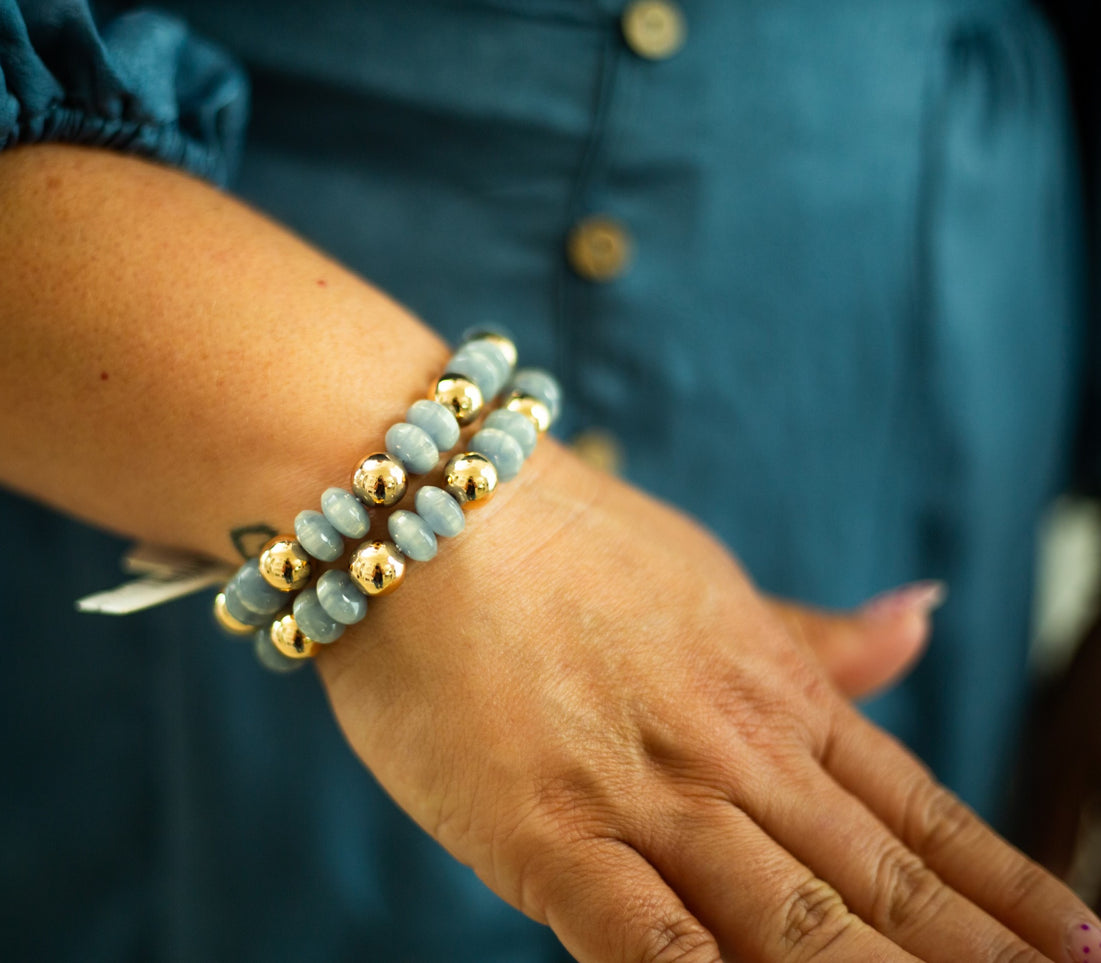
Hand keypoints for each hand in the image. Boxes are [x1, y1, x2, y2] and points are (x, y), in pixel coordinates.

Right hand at [317, 442, 1095, 961]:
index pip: (917, 812)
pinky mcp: (544, 834)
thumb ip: (808, 634)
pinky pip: (648, 942)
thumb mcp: (705, 581)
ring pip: (797, 924)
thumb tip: (926, 615)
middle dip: (975, 956)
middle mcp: (729, 748)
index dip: (1008, 887)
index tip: (1084, 939)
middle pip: (881, 884)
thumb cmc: (551, 540)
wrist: (419, 495)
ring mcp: (644, 793)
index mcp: (769, 688)